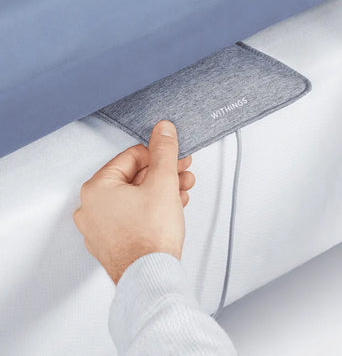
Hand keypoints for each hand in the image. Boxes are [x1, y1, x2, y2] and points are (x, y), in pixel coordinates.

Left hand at [73, 120, 194, 283]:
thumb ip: (164, 151)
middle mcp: (91, 208)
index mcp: (97, 189)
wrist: (151, 278)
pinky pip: (133, 216)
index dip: (159, 156)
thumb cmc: (150, 238)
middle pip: (134, 177)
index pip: (132, 157)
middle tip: (183, 173)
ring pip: (135, 197)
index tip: (176, 158)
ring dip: (162, 191)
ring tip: (183, 192)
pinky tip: (173, 208)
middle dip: (164, 174)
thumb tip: (163, 130)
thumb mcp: (163, 182)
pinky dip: (152, 209)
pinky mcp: (112, 243)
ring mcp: (100, 228)